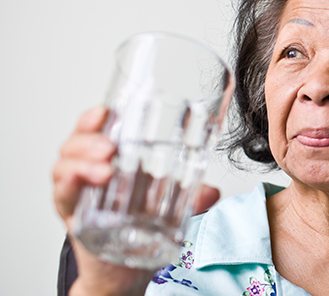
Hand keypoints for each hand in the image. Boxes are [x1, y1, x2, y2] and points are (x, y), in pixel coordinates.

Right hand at [52, 106, 219, 294]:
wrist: (125, 270)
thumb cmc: (141, 231)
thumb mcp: (171, 209)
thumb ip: (192, 198)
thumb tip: (212, 191)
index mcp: (112, 162)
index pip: (97, 131)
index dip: (96, 117)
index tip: (108, 111)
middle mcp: (90, 173)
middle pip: (76, 143)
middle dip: (89, 139)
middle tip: (111, 147)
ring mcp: (80, 195)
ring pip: (65, 167)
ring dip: (82, 163)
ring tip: (104, 168)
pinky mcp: (74, 218)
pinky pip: (64, 198)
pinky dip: (69, 187)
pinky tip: (77, 182)